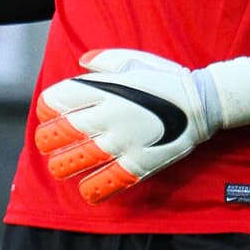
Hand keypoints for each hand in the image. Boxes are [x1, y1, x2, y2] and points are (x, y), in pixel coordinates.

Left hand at [35, 47, 249, 203]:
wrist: (203, 102)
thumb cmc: (167, 79)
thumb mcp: (135, 60)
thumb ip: (104, 61)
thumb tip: (81, 62)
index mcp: (104, 89)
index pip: (56, 100)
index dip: (47, 108)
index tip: (50, 113)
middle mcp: (108, 116)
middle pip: (58, 133)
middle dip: (47, 140)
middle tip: (51, 143)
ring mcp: (121, 142)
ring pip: (74, 161)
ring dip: (62, 166)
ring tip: (63, 166)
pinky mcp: (138, 164)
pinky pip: (106, 183)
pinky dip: (92, 189)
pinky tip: (88, 188)